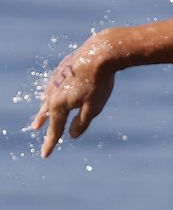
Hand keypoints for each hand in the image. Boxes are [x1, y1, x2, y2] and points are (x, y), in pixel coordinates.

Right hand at [30, 34, 115, 157]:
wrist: (99, 54)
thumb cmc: (98, 83)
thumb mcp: (93, 108)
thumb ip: (81, 123)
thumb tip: (71, 135)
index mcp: (59, 105)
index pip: (55, 129)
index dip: (50, 143)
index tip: (45, 155)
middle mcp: (52, 93)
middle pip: (47, 113)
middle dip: (44, 123)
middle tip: (36, 130)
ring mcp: (55, 80)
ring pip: (48, 98)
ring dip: (44, 109)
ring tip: (41, 117)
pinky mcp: (61, 70)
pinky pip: (53, 87)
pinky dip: (51, 95)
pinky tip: (55, 94)